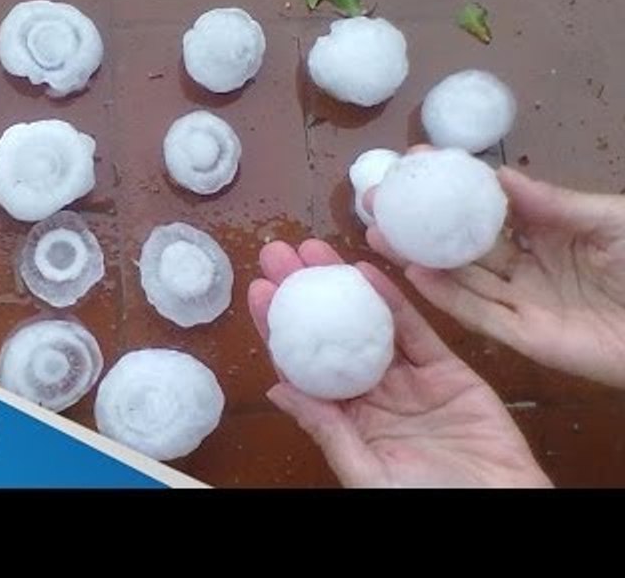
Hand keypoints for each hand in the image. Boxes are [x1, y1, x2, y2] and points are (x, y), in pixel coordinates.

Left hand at [248, 239, 550, 487]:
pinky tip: (367, 270)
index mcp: (345, 420)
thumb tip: (277, 389)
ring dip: (340, 285)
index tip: (258, 290)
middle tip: (278, 252)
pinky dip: (394, 300)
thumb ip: (327, 430)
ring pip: (368, 323)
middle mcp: (372, 396)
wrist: (501, 510)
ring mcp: (409, 381)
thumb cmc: (429, 504)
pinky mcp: (448, 372)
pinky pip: (416, 331)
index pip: (302, 365)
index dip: (278, 327)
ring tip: (312, 249)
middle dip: (302, 293)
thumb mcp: (367, 472)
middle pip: (329, 334)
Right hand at [366, 163, 624, 389]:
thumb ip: (552, 202)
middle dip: (418, 221)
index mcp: (548, 228)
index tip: (414, 162)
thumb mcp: (610, 220)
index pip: (487, 203)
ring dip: (417, 256)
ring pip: (460, 276)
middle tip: (375, 200)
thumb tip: (497, 175)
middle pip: (462, 241)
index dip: (451, 184)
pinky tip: (412, 274)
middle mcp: (527, 262)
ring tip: (376, 232)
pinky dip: (444, 296)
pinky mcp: (525, 337)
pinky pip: (477, 314)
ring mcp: (524, 300)